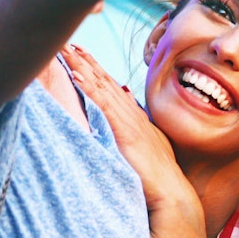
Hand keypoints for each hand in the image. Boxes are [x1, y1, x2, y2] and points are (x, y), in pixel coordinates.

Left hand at [60, 45, 200, 224]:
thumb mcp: (147, 146)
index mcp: (136, 118)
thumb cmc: (159, 177)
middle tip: (69, 44)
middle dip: (87, 62)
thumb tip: (126, 109)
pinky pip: (102, 105)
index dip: (97, 70)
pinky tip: (77, 76)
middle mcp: (132, 115)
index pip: (113, 88)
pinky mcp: (123, 131)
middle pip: (105, 82)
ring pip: (101, 88)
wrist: (171, 193)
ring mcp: (128, 121)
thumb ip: (136, 127)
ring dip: (84, 69)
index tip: (82, 55)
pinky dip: (89, 89)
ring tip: (67, 52)